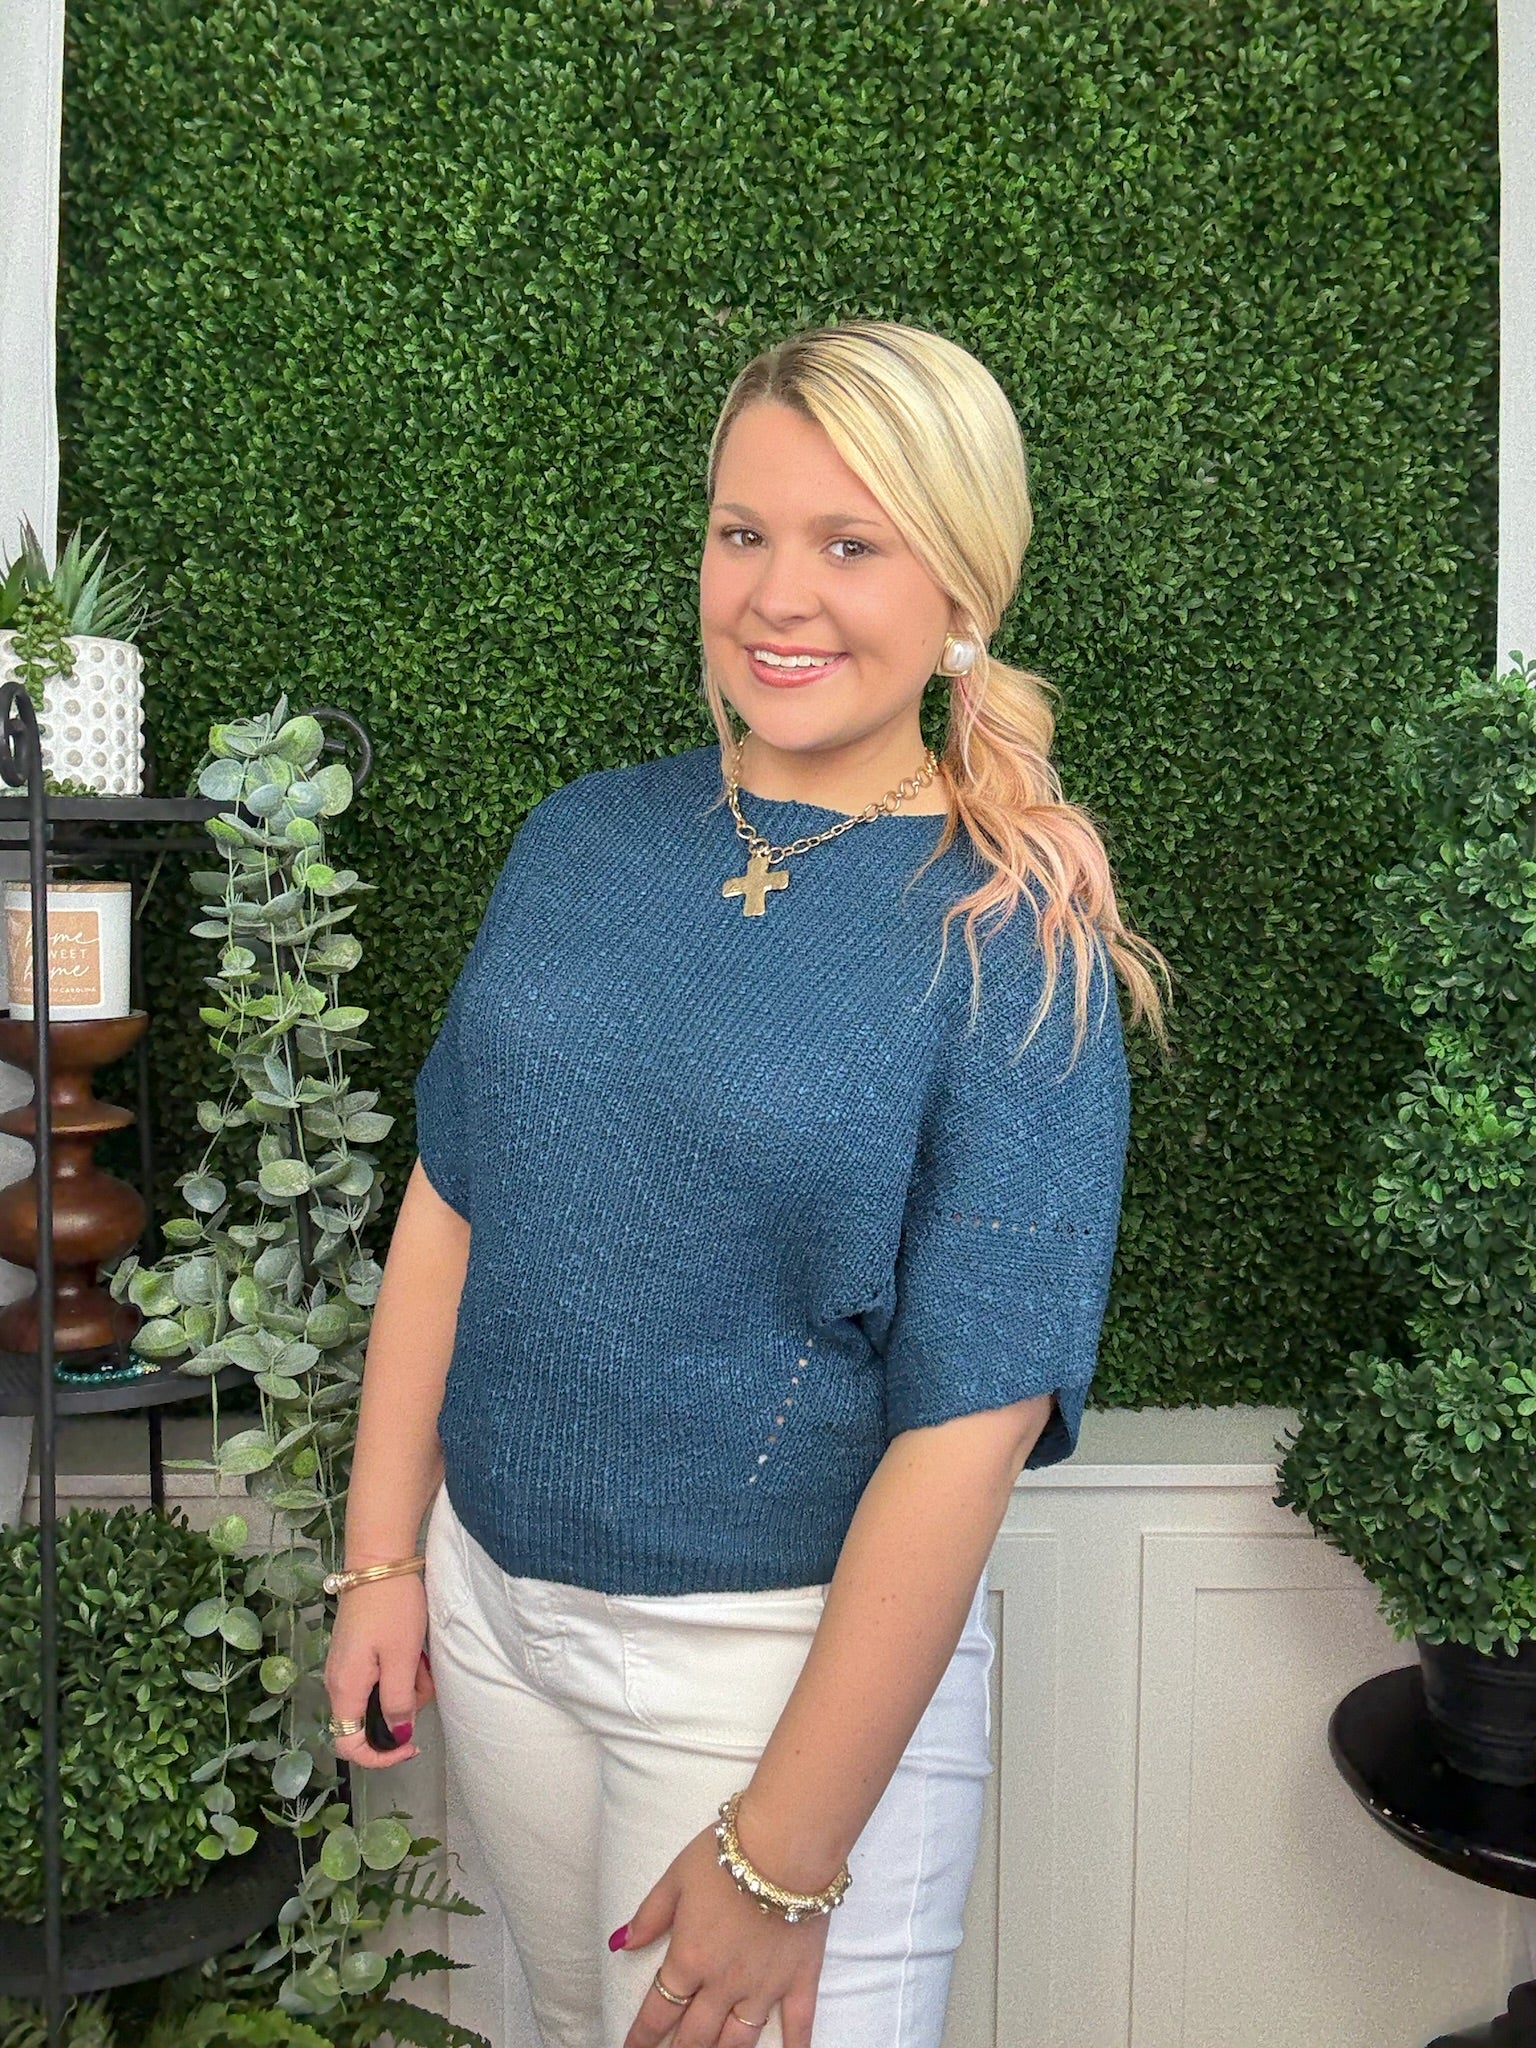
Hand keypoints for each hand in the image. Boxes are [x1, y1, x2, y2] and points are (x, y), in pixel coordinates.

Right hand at [322, 1573, 433, 1768]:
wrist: (379, 1561)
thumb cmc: (392, 1608)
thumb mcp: (402, 1658)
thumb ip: (398, 1701)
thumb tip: (398, 1734)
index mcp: (345, 1688)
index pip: (348, 1745)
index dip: (379, 1756)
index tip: (410, 1745)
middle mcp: (339, 1681)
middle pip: (369, 1720)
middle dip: (402, 1711)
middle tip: (424, 1683)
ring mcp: (348, 1664)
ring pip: (379, 1697)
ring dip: (406, 1686)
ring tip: (422, 1660)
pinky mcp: (359, 1650)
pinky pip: (380, 1676)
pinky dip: (400, 1670)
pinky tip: (414, 1649)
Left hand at [616, 1819, 829, 2046]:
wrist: (785, 1844)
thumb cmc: (726, 1855)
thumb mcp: (676, 1877)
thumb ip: (649, 1915)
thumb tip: (620, 1943)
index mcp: (689, 1958)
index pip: (659, 2010)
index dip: (642, 2037)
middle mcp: (723, 1983)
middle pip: (696, 2035)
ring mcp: (763, 1986)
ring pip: (739, 2041)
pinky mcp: (800, 1979)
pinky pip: (798, 2025)